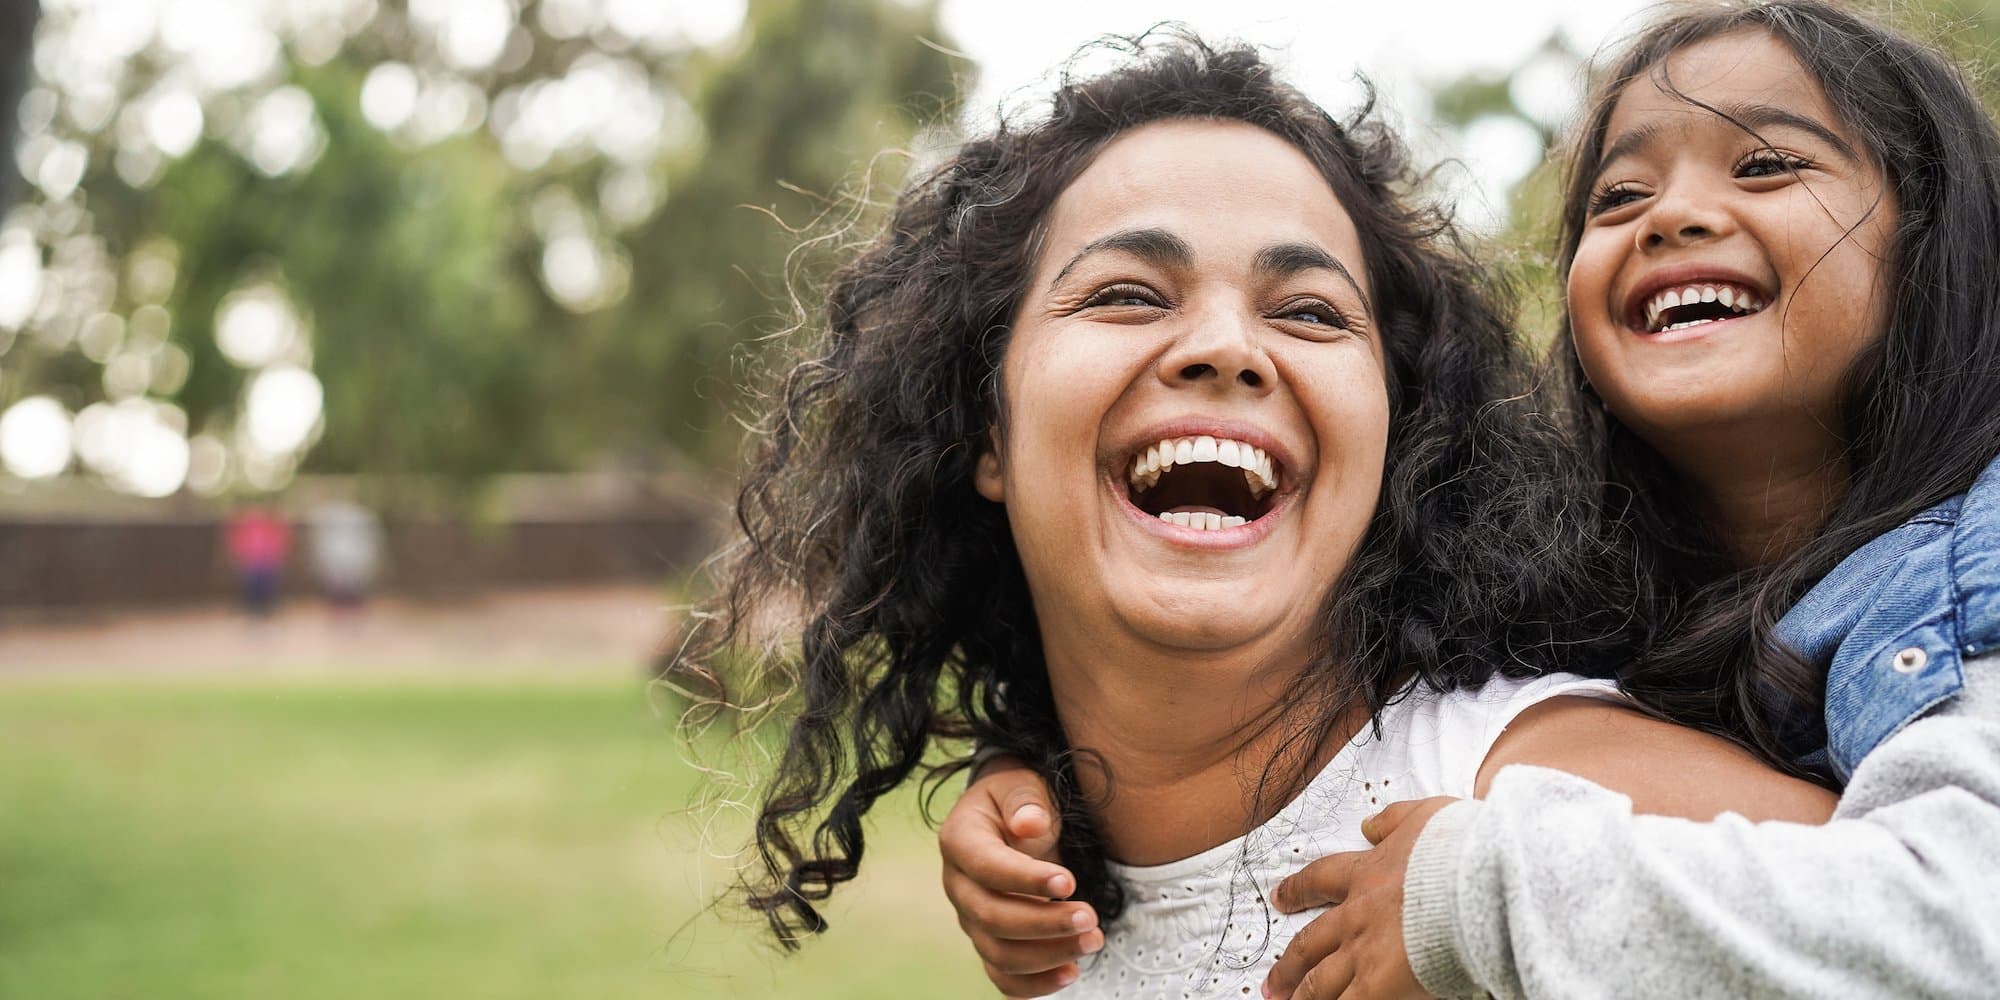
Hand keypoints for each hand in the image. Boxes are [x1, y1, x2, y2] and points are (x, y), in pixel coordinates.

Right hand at [940, 755, 1100, 996]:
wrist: (1011, 819)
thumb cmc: (1018, 800)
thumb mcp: (1021, 785)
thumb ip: (1025, 801)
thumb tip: (1029, 824)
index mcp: (959, 840)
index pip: (986, 867)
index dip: (1025, 879)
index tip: (1069, 882)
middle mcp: (958, 885)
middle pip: (991, 917)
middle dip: (1044, 923)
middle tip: (1091, 918)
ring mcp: (970, 918)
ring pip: (998, 952)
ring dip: (1047, 955)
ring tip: (1093, 941)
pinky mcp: (989, 941)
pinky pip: (1003, 975)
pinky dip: (1034, 984)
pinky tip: (1071, 972)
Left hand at [1261, 797, 1456, 999]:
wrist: (1474, 879)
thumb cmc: (1457, 849)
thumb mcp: (1423, 816)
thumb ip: (1392, 820)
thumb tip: (1370, 824)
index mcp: (1366, 875)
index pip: (1319, 881)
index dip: (1296, 891)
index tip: (1279, 898)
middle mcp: (1357, 917)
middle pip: (1310, 943)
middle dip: (1289, 964)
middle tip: (1272, 980)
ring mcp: (1364, 953)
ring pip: (1320, 981)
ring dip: (1302, 995)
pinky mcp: (1379, 984)